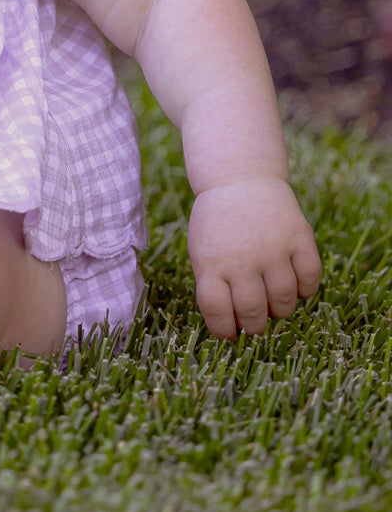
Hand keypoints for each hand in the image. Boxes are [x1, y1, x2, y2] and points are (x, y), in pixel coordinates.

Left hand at [188, 177, 321, 338]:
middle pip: (252, 313)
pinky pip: (310, 281)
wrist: (239, 177)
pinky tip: (293, 283)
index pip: (217, 312)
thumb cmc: (218, 225)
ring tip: (272, 300)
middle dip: (254, 326)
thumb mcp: (203, 252)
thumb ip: (214, 288)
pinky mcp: (299, 238)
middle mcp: (242, 258)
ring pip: (284, 302)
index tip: (230, 334)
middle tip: (254, 321)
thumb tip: (233, 330)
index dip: (224, 330)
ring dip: (279, 310)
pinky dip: (305, 290)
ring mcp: (272, 248)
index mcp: (211, 262)